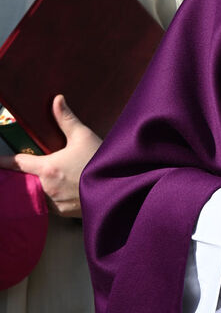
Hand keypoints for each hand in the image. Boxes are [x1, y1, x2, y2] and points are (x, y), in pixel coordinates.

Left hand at [0, 95, 101, 217]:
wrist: (116, 187)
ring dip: (40, 187)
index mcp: (47, 168)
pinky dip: (53, 197)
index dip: (4, 161)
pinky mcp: (63, 213)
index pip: (18, 163)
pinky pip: (50, 205)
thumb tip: (57, 99)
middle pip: (27, 180)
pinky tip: (66, 189)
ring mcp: (54, 203)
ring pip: (38, 194)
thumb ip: (67, 119)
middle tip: (33, 169)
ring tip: (54, 178)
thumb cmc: (99, 160)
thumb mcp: (84, 136)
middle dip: (26, 175)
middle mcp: (46, 187)